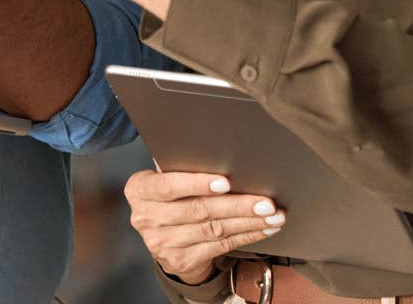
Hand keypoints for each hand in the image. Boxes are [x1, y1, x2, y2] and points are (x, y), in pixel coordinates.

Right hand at [124, 170, 285, 286]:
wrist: (163, 237)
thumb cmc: (170, 196)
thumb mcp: (166, 178)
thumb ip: (180, 167)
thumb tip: (217, 152)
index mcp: (139, 190)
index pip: (168, 186)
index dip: (196, 184)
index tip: (225, 182)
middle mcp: (146, 218)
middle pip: (198, 210)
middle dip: (236, 205)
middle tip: (265, 201)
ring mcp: (162, 242)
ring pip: (213, 229)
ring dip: (248, 222)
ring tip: (272, 215)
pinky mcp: (180, 260)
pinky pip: (220, 246)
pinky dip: (246, 236)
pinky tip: (262, 228)